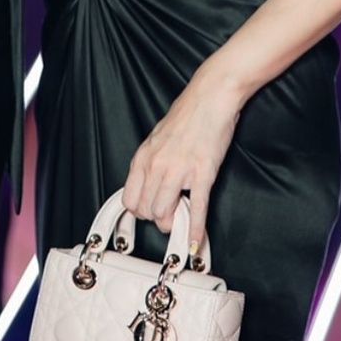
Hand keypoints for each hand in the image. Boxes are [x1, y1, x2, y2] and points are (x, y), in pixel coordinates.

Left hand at [121, 70, 241, 241]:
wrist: (210, 98)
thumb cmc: (186, 115)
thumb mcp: (157, 138)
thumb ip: (152, 163)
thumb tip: (150, 186)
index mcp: (143, 157)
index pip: (131, 200)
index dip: (141, 211)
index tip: (150, 212)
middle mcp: (157, 165)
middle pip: (148, 211)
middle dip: (158, 218)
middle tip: (169, 214)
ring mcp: (179, 171)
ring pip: (166, 213)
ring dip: (174, 223)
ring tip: (180, 221)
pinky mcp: (202, 174)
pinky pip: (196, 208)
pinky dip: (195, 230)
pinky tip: (195, 243)